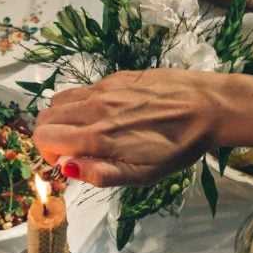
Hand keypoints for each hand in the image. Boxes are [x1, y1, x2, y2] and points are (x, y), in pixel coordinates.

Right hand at [35, 69, 225, 186]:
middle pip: (45, 118)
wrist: (208, 107)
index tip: (69, 162)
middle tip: (75, 150)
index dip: (49, 155)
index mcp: (99, 135)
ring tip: (87, 132)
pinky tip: (107, 115)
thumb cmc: (178, 147)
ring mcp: (104, 89)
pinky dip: (81, 105)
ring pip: (59, 101)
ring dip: (63, 119)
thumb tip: (67, 167)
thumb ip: (100, 173)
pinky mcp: (116, 77)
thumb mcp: (142, 174)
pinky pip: (82, 90)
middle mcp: (95, 107)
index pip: (44, 138)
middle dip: (51, 137)